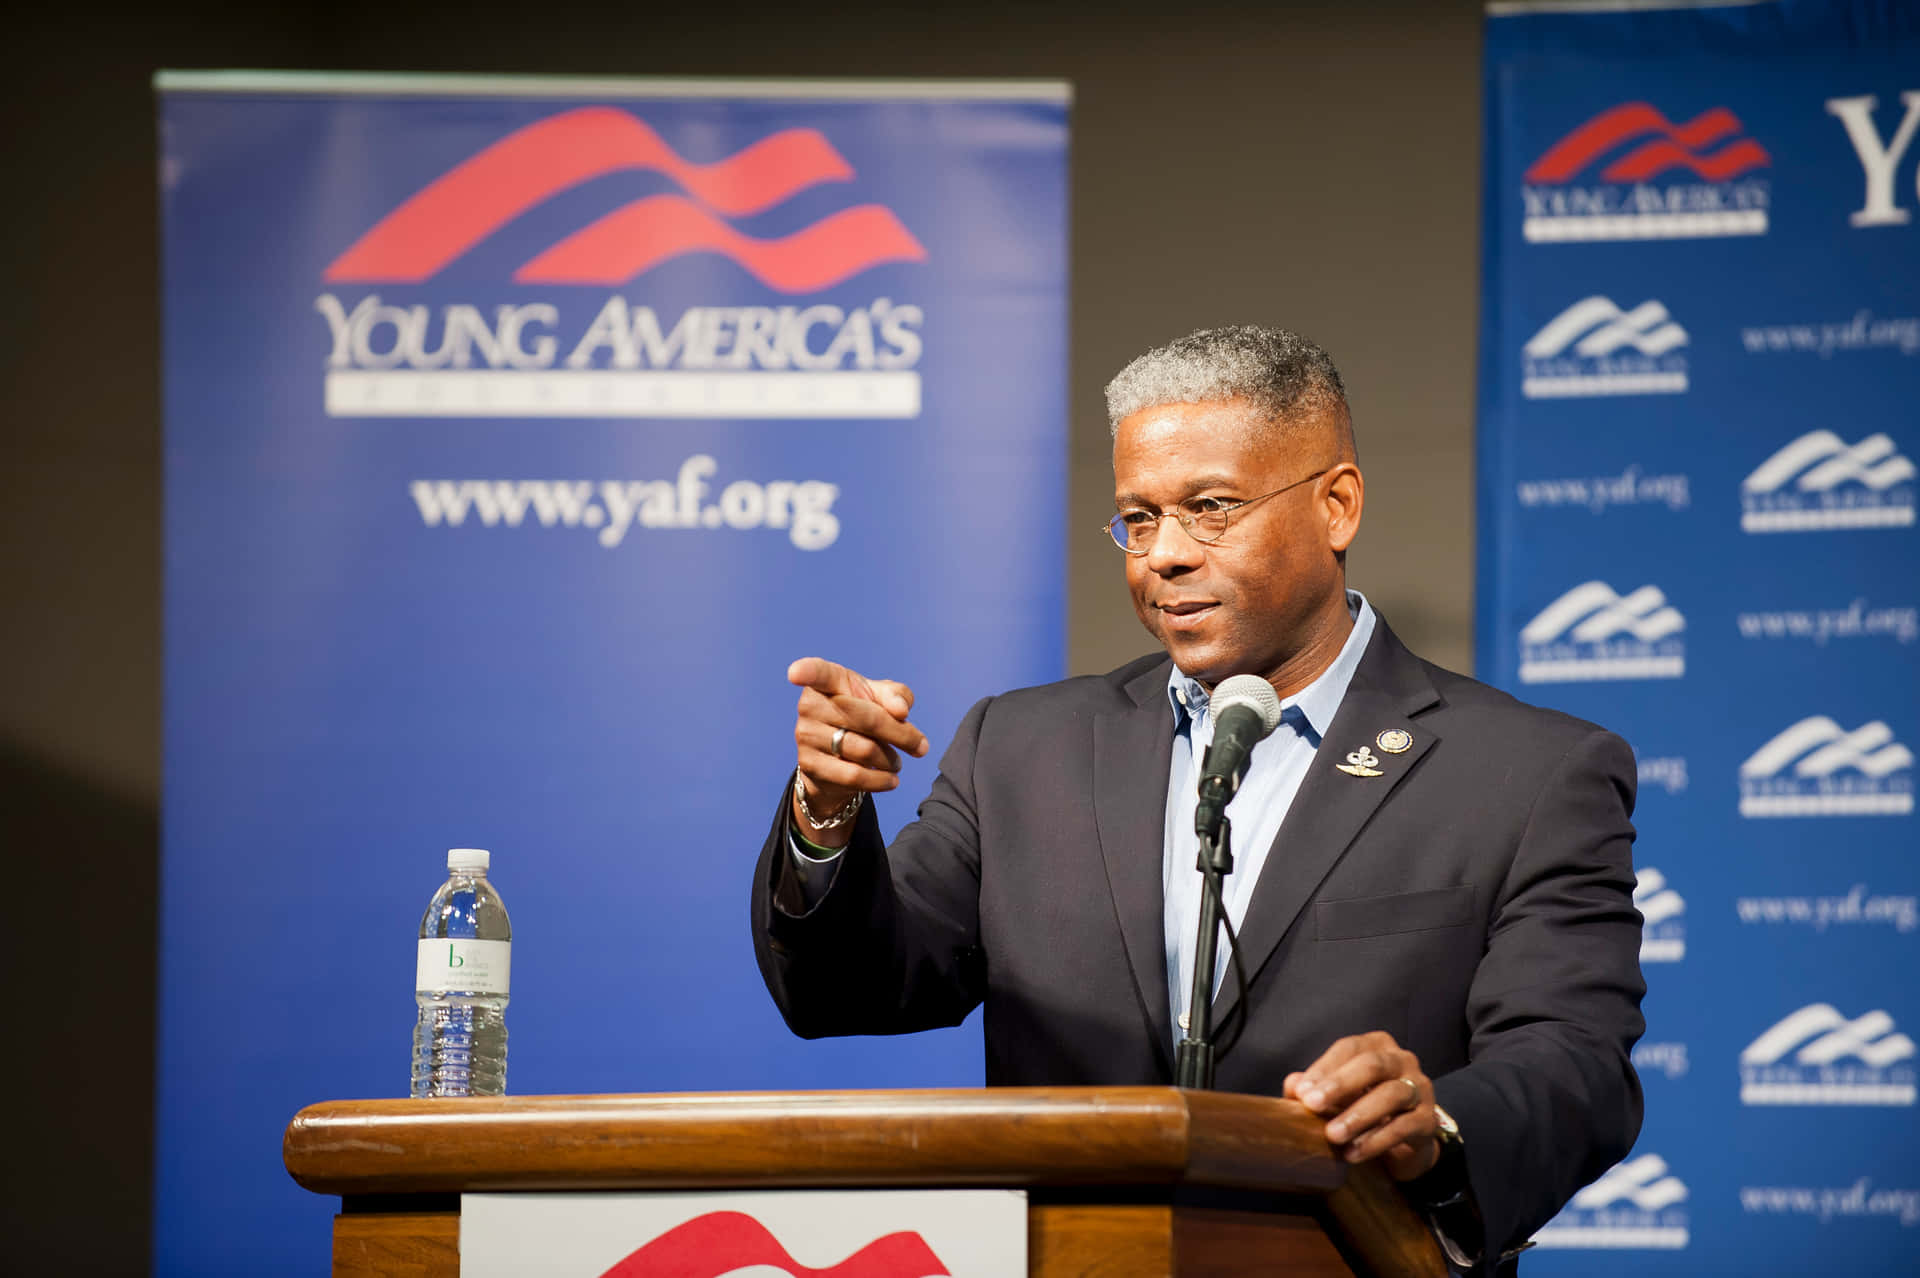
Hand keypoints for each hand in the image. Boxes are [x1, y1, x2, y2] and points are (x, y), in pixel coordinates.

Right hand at [787, 657, 928, 846]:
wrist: (838, 758)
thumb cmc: (862, 715)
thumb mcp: (881, 699)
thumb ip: (896, 696)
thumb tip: (900, 710)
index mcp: (828, 682)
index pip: (817, 673)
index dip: (806, 671)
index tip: (795, 673)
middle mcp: (811, 705)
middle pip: (868, 719)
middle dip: (901, 734)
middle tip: (920, 746)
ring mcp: (806, 736)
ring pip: (864, 750)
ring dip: (891, 759)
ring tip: (897, 761)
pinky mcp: (809, 765)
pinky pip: (854, 776)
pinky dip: (880, 780)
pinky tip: (891, 780)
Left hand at [1284, 1031, 1438, 1180]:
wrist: (1402, 1143)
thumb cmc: (1363, 1107)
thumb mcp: (1336, 1097)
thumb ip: (1314, 1088)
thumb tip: (1292, 1085)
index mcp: (1377, 1046)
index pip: (1349, 1048)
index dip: (1324, 1068)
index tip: (1301, 1093)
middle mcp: (1402, 1061)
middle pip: (1372, 1065)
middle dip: (1339, 1085)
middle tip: (1312, 1106)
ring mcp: (1420, 1089)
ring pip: (1391, 1095)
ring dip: (1358, 1115)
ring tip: (1332, 1135)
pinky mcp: (1428, 1120)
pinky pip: (1404, 1127)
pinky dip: (1376, 1140)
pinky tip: (1353, 1153)